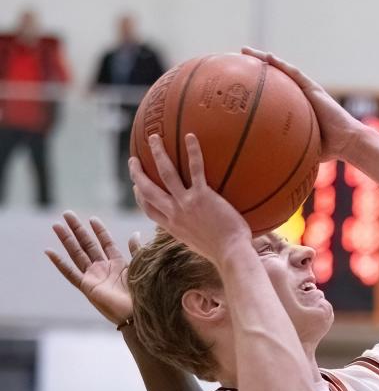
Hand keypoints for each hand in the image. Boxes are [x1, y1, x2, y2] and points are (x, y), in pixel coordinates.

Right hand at [44, 211, 139, 324]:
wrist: (140, 313)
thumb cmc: (144, 292)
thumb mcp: (141, 266)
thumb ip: (136, 250)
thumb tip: (135, 233)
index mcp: (118, 264)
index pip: (106, 243)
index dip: (99, 231)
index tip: (93, 218)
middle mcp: (104, 269)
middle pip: (88, 245)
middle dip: (78, 229)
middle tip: (67, 214)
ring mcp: (94, 278)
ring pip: (77, 254)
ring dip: (67, 240)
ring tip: (56, 225)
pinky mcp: (87, 288)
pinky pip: (70, 274)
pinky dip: (60, 263)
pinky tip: (50, 252)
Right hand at [129, 133, 251, 261]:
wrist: (232, 254)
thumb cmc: (225, 254)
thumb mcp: (202, 245)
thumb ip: (198, 234)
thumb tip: (205, 230)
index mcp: (173, 227)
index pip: (149, 210)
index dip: (140, 197)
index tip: (136, 187)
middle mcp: (174, 213)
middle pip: (147, 190)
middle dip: (137, 173)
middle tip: (133, 160)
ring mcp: (186, 204)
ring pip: (165, 173)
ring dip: (157, 154)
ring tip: (153, 138)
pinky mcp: (202, 196)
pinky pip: (195, 169)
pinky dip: (192, 151)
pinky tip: (191, 136)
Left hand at [242, 46, 365, 160]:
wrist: (347, 142)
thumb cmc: (328, 150)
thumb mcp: (300, 150)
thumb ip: (285, 152)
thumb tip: (265, 168)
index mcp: (294, 109)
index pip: (272, 95)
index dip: (255, 89)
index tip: (237, 85)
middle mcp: (299, 96)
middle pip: (273, 78)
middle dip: (254, 70)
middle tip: (235, 63)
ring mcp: (306, 91)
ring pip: (281, 70)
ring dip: (264, 59)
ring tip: (245, 51)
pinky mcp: (313, 88)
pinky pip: (294, 73)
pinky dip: (280, 64)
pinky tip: (267, 57)